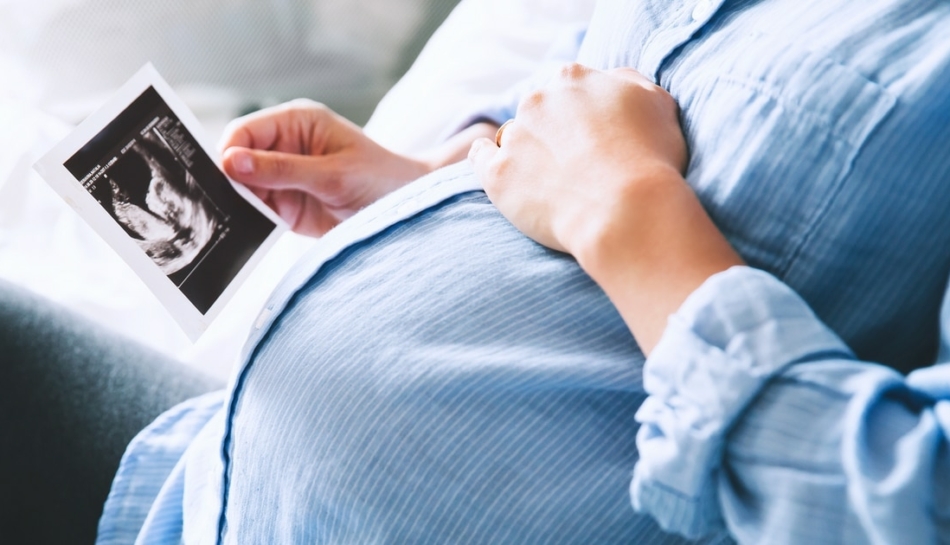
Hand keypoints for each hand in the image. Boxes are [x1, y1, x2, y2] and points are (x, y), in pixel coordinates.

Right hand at [219, 99, 430, 236]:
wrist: (406, 212)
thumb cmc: (381, 179)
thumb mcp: (333, 174)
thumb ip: (283, 169)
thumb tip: (231, 162)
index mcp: (296, 122)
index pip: (245, 131)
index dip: (230, 153)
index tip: (224, 178)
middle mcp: (285, 146)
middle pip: (237, 160)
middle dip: (230, 181)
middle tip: (224, 204)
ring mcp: (284, 177)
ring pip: (243, 189)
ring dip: (239, 205)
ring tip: (238, 221)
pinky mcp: (287, 206)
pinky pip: (257, 213)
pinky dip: (251, 222)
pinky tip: (249, 232)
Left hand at [469, 64, 741, 352]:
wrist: (625, 211)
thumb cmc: (651, 160)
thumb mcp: (658, 105)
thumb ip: (630, 84)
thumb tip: (613, 81)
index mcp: (574, 78)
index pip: (570, 87)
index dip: (582, 113)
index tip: (593, 136)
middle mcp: (538, 100)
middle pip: (540, 110)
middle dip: (553, 131)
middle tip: (575, 164)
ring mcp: (514, 136)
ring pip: (513, 135)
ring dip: (527, 151)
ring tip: (550, 181)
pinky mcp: (498, 173)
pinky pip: (481, 157)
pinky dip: (486, 159)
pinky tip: (501, 169)